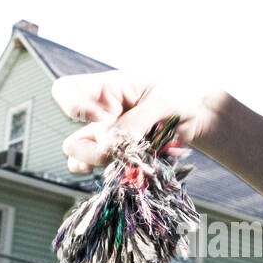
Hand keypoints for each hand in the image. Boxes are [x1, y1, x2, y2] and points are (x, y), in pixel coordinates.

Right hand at [51, 70, 223, 173]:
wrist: (198, 115)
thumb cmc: (181, 94)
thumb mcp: (163, 101)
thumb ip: (136, 121)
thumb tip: (110, 144)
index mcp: (106, 89)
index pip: (65, 91)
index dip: (74, 107)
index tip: (103, 119)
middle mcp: (99, 113)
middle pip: (72, 135)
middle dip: (89, 148)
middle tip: (118, 148)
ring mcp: (105, 135)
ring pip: (79, 155)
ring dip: (96, 163)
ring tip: (123, 161)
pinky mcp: (116, 154)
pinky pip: (96, 167)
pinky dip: (102, 173)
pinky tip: (115, 172)